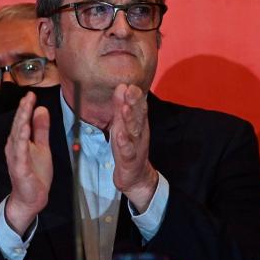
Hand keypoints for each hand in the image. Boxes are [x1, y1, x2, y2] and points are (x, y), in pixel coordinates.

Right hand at [3, 92, 52, 234]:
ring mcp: (16, 158)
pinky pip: (20, 153)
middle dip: (23, 110)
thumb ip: (41, 129)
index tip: (31, 94)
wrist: (32, 198)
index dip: (26, 107)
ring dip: (21, 121)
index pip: (22, 121)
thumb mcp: (42, 147)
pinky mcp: (20, 169)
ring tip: (26, 108)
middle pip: (18, 125)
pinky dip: (22, 141)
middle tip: (28, 96)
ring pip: (17, 136)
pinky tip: (25, 130)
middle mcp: (14, 147)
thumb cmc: (35, 172)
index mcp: (19, 141)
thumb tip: (41, 109)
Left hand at [110, 84, 156, 210]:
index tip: (130, 83)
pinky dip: (124, 142)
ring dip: (130, 119)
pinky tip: (119, 135)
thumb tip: (121, 87)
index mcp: (138, 123)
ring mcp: (136, 146)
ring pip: (134, 131)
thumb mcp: (123, 125)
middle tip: (131, 89)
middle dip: (134, 102)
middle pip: (138, 116)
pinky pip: (127, 150)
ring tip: (125, 108)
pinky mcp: (130, 159)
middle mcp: (139, 133)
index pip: (138, 107)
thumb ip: (121, 106)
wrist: (136, 176)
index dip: (135, 95)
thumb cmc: (129, 146)